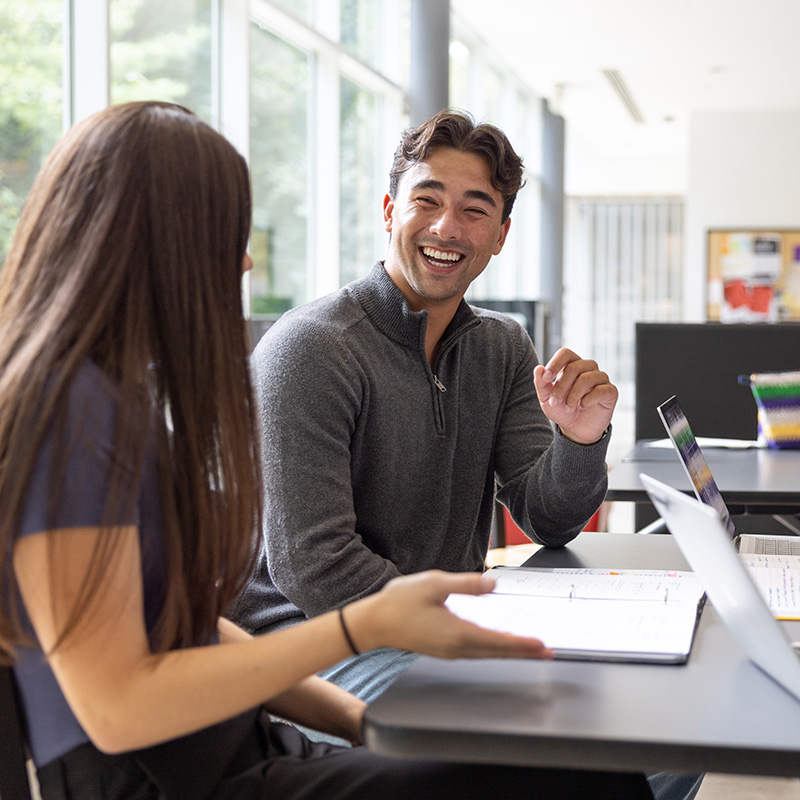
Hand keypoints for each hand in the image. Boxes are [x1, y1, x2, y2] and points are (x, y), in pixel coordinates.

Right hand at [348, 571, 552, 660]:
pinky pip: (477, 652)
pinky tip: (497, 644)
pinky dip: (494, 649)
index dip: (522, 643)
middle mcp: (457, 647)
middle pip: (497, 651)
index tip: (541, 645)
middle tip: (546, 652)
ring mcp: (450, 651)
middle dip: (523, 651)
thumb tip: (492, 584)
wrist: (374, 623)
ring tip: (529, 650)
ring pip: (488, 654)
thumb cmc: (400, 603)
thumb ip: (466, 584)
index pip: (498, 640)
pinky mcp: (444, 649)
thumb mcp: (435, 583)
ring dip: (510, 652)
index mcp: (457, 633)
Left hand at [533, 348, 617, 444]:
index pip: (566, 353)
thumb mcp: (546, 398)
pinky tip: (583, 406)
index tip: (546, 378)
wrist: (576, 429)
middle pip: (574, 367)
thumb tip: (538, 368)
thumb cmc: (562, 410)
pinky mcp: (611, 391)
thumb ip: (541, 384)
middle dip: (562, 386)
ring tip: (569, 407)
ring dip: (574, 394)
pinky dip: (589, 399)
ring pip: (588, 377)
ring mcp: (601, 379)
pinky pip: (601, 390)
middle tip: (554, 402)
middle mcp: (588, 369)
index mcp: (571, 366)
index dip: (555, 363)